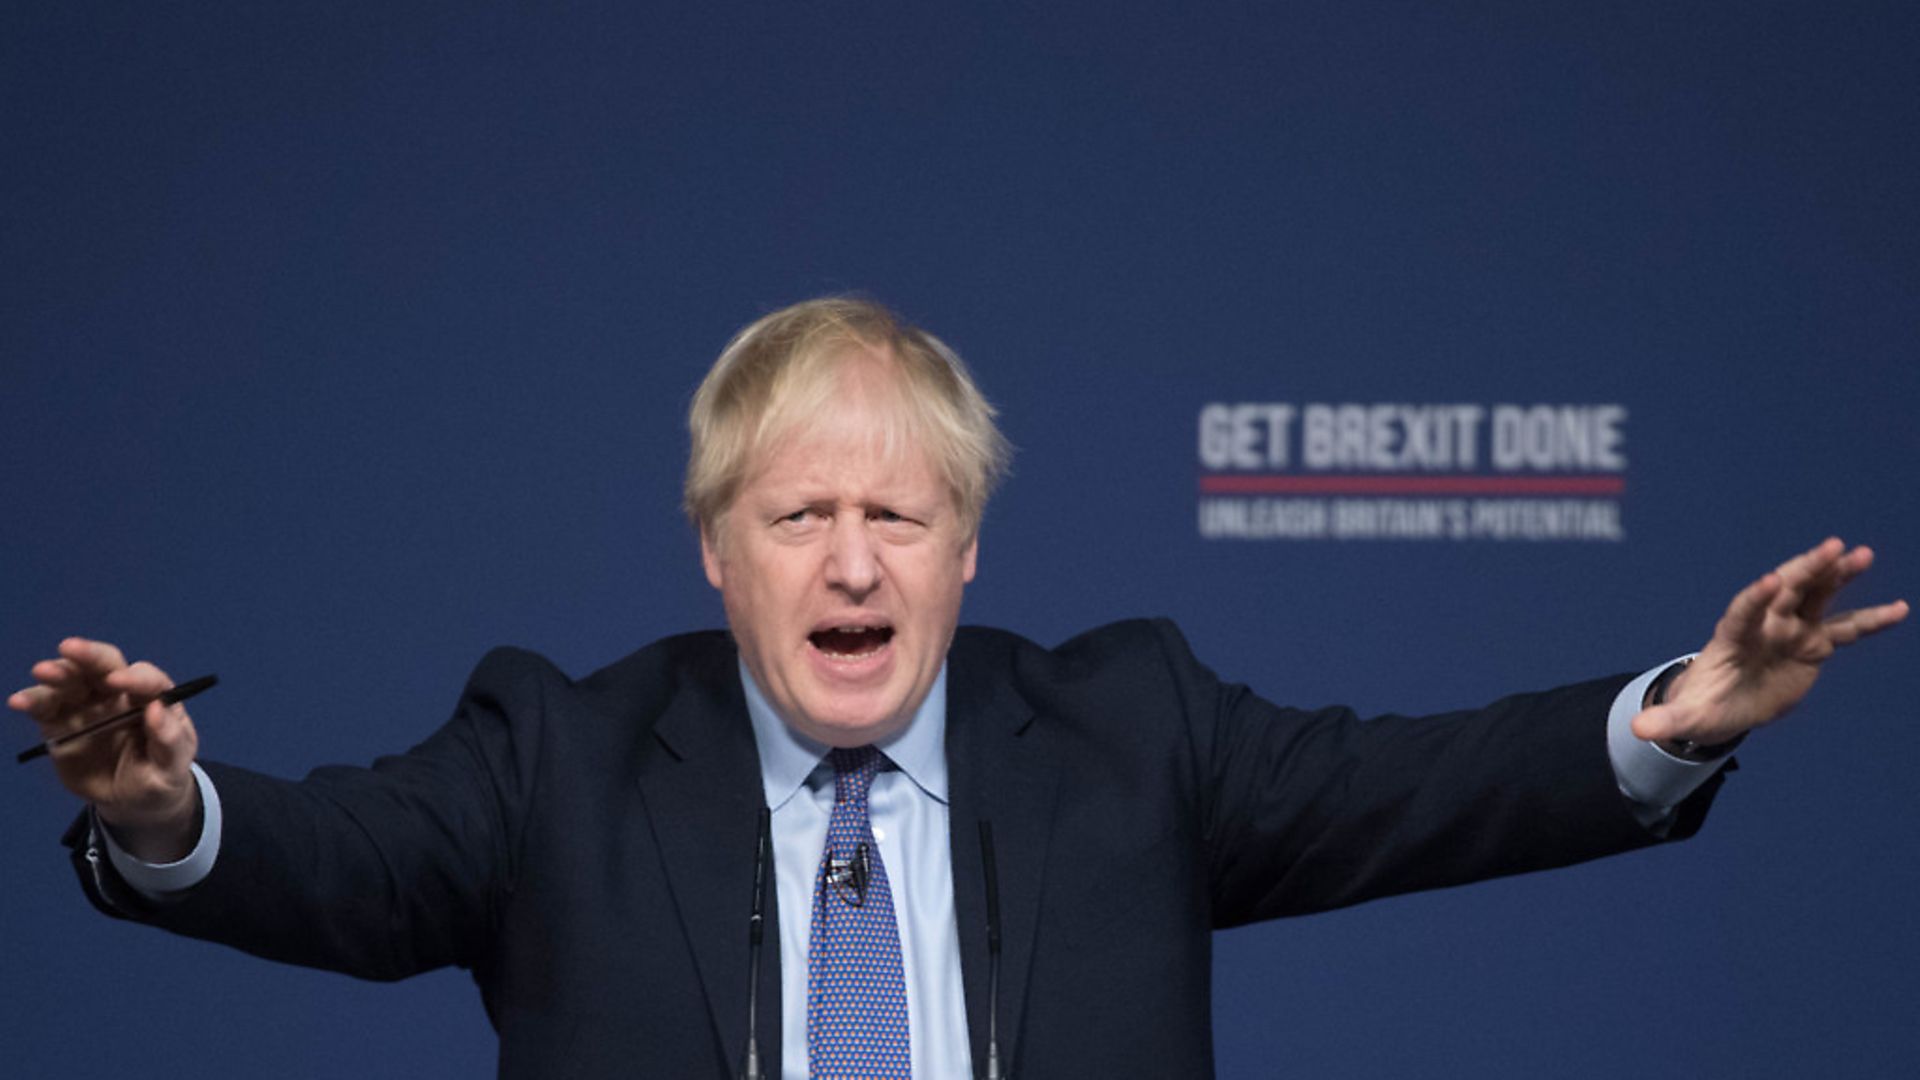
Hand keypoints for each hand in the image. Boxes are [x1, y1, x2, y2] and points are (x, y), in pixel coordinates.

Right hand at [9, 637, 200, 860]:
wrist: (130, 800)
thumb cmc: (160, 775)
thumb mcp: (174, 766)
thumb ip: (171, 739)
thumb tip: (157, 709)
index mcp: (152, 698)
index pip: (146, 679)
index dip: (134, 677)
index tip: (117, 681)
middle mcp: (118, 694)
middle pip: (105, 665)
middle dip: (89, 654)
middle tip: (70, 647)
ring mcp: (87, 705)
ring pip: (72, 680)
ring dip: (58, 672)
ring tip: (42, 671)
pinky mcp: (61, 722)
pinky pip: (45, 707)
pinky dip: (32, 701)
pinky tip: (19, 701)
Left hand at [1632, 538, 1908, 749]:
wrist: (1724, 705)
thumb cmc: (1703, 706)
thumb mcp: (1686, 719)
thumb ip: (1668, 721)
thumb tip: (1637, 729)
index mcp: (1732, 637)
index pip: (1743, 612)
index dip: (1755, 597)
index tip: (1771, 580)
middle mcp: (1764, 625)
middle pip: (1786, 591)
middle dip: (1806, 569)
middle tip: (1831, 546)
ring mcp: (1791, 631)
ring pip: (1817, 598)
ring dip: (1838, 577)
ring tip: (1863, 555)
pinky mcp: (1812, 644)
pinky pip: (1846, 629)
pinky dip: (1871, 620)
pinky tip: (1900, 609)